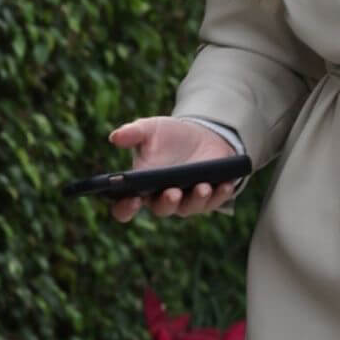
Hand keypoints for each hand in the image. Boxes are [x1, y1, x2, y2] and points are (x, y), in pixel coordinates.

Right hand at [106, 117, 242, 223]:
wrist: (200, 134)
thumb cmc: (168, 136)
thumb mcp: (150, 129)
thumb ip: (133, 133)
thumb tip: (115, 137)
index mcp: (141, 187)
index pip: (125, 207)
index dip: (125, 209)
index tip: (131, 201)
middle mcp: (162, 199)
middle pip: (162, 209)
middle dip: (167, 202)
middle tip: (172, 192)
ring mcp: (187, 200)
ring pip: (189, 208)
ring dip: (196, 199)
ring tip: (202, 186)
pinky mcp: (210, 197)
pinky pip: (215, 201)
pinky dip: (220, 195)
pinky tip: (224, 185)